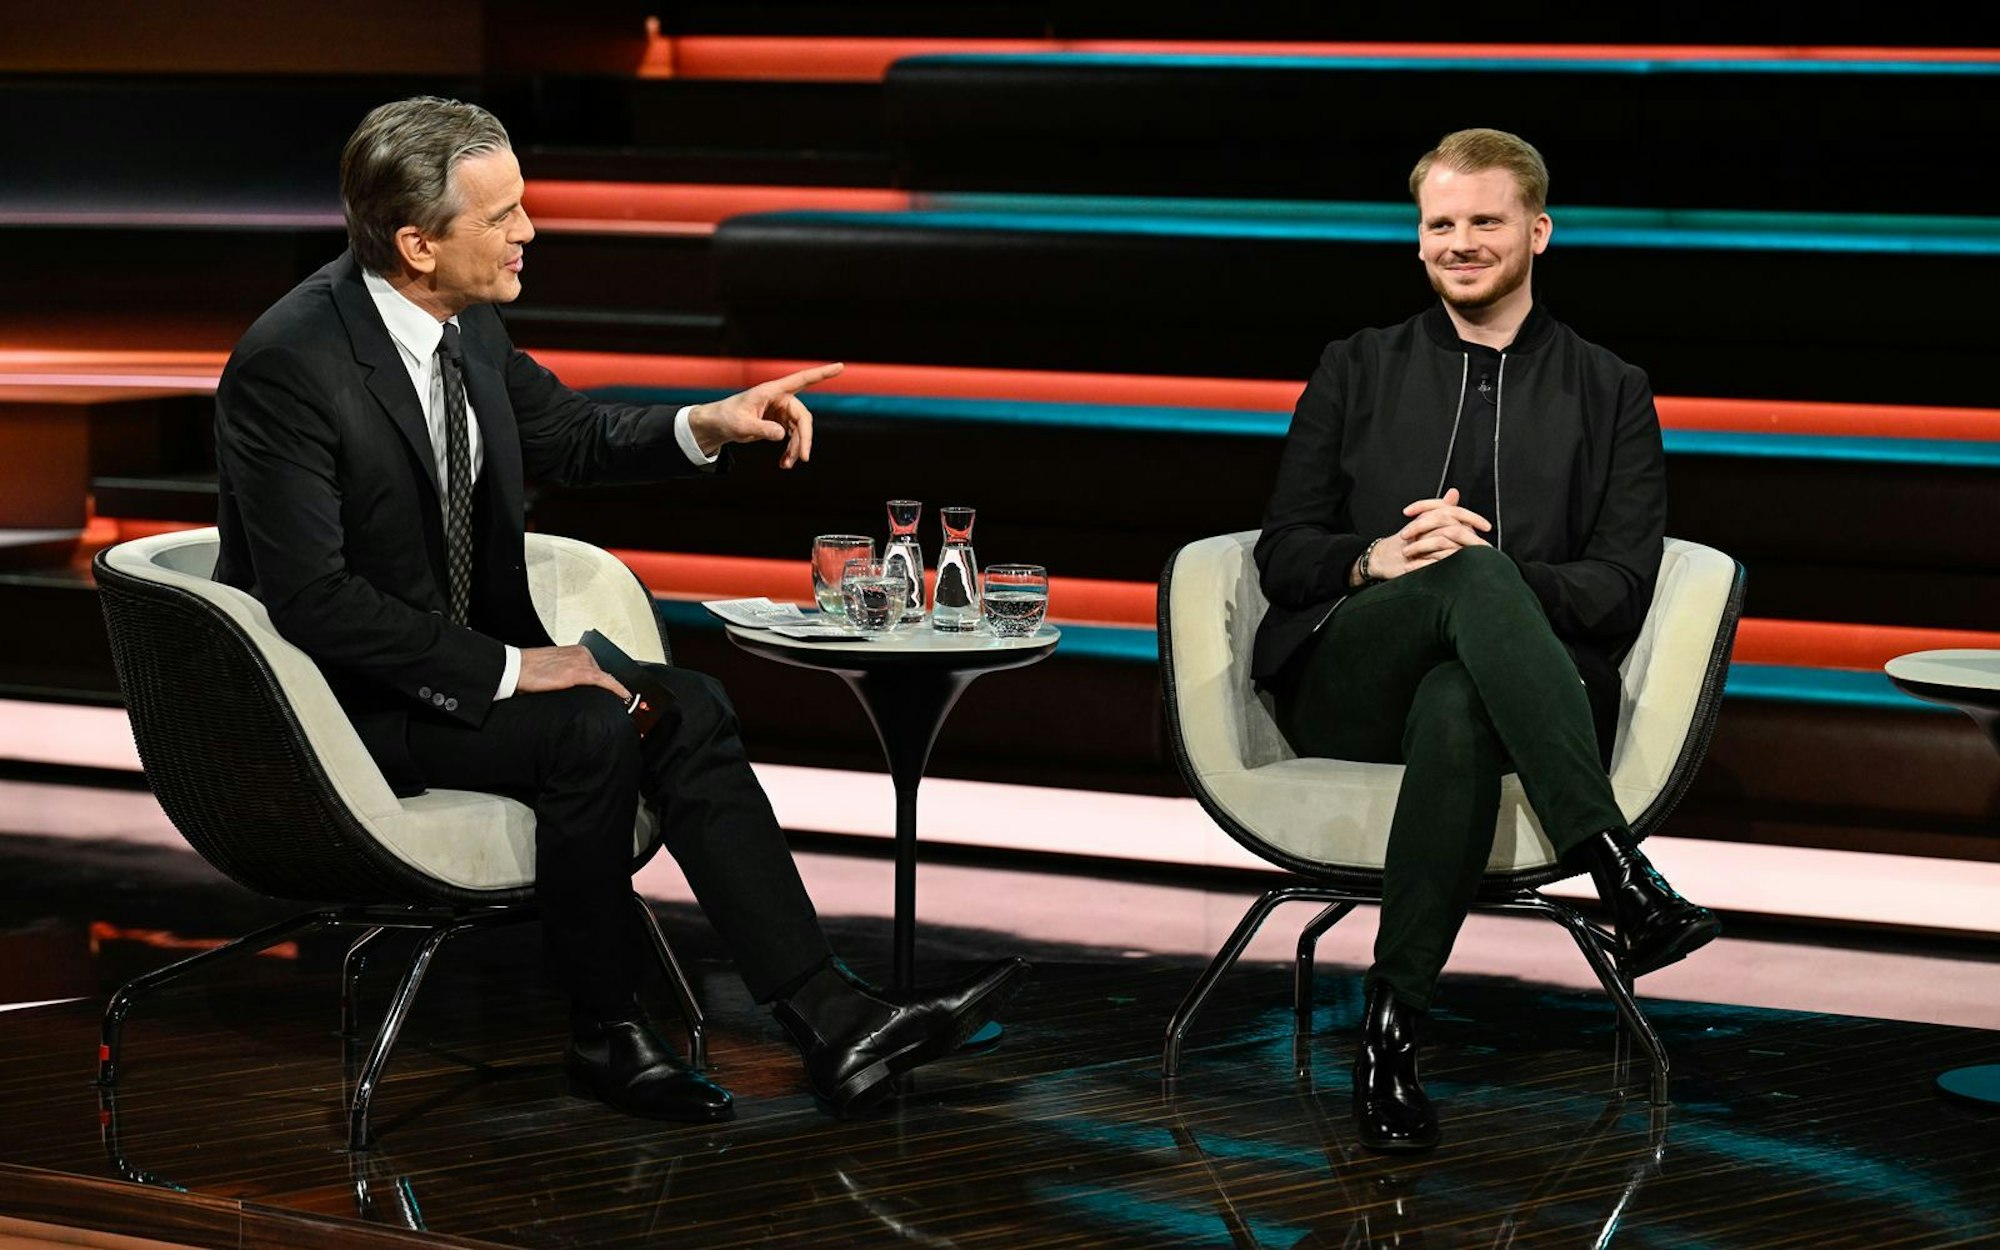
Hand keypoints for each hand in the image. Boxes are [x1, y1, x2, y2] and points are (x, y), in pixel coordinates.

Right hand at [517, 645, 630, 700]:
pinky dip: (617, 689)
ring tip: (616, 703)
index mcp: (576, 651)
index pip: (597, 669)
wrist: (515, 669)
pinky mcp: (581, 672)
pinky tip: (624, 696)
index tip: (615, 691)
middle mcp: (582, 653)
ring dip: (610, 691)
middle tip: (610, 701)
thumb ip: (568, 673)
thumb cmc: (529, 671)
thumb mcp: (554, 668)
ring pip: (604, 680)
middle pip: (601, 675)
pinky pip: (605, 681)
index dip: (606, 683)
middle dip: (603, 689)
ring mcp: (582, 662)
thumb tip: (576, 688)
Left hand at [686, 362, 843, 467]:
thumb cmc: (726, 418)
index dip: (822, 374)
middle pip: (803, 417)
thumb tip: (782, 435)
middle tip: (804, 458)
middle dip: (804, 438)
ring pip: (799, 430)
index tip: (840, 366)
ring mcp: (781, 411)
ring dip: (796, 448)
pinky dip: (790, 450)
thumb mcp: (742, 425)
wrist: (717, 426)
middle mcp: (780, 399)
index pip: (801, 379)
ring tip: (787, 465)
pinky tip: (785, 463)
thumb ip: (762, 428)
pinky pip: (792, 437)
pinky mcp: (779, 423)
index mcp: (772, 391)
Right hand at [1354, 488, 1492, 582]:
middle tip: (1486, 546)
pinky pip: (1433, 560)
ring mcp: (1416, 542)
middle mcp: (1422, 526)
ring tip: (1477, 558)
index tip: (1487, 526)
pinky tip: (1461, 567)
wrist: (1383, 558)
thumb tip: (1454, 492)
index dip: (1472, 517)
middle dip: (1471, 537)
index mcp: (1427, 516)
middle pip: (1450, 526)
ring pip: (1443, 542)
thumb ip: (1442, 508)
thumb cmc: (1408, 541)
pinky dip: (1448, 563)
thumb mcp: (1425, 523)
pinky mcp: (1411, 558)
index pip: (1452, 511)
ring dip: (1462, 551)